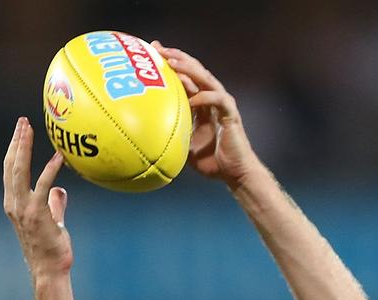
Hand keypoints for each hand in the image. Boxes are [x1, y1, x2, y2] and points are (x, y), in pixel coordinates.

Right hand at [2, 117, 72, 278]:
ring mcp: (23, 209)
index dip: (14, 150)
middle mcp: (13, 204)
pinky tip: (59, 157)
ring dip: (24, 147)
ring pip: (19, 171)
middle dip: (16, 141)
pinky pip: (42, 186)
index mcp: (14, 204)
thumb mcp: (52, 221)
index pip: (10, 170)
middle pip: (10, 165)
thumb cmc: (51, 249)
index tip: (20, 132)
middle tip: (23, 122)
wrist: (49, 270)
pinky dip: (49, 170)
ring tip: (30, 128)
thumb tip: (61, 190)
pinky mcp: (37, 214)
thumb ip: (54, 204)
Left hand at [152, 42, 263, 187]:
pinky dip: (204, 97)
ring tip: (172, 62)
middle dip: (176, 56)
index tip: (150, 52)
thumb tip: (144, 135)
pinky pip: (218, 99)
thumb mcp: (183, 144)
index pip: (184, 75)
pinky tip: (191, 99)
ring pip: (206, 78)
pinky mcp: (231, 114)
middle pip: (194, 69)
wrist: (234, 173)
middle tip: (157, 48)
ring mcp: (222, 104)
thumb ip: (170, 133)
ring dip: (189, 69)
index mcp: (200, 102)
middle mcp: (211, 98)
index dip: (169, 62)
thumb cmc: (210, 161)